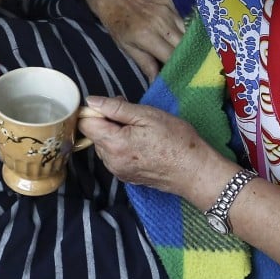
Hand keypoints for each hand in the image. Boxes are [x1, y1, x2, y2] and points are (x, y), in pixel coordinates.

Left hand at [78, 96, 220, 195]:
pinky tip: (142, 143)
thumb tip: (91, 101)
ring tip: (140, 130)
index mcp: (114, 144)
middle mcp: (111, 161)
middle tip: (134, 115)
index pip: (85, 124)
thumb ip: (115, 108)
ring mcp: (118, 171)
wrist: (194, 170)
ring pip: (104, 145)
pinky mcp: (126, 177)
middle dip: (108, 121)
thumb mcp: (147, 115)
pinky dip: (122, 146)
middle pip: (94, 135)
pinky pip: (114, 157)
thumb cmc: (176, 140)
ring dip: (115, 134)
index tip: (114, 106)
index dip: (95, 111)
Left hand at [85, 0, 185, 80]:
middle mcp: (160, 21)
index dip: (180, 66)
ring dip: (191, 40)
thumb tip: (158, 83)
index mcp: (147, 35)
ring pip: (189, 29)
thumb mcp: (128, 48)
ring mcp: (168, 8)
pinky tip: (189, 33)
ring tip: (193, 50)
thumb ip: (146, 65)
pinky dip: (189, 26)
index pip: (172, 56)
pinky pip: (188, 16)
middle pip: (185, 43)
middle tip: (193, 65)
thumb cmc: (119, 26)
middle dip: (190, 55)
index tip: (184, 74)